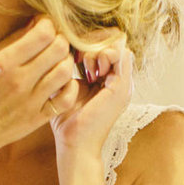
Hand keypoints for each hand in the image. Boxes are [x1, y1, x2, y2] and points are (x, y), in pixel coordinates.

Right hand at [0, 14, 79, 156]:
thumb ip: (10, 42)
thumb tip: (36, 22)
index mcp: (3, 63)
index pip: (42, 34)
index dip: (48, 24)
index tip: (44, 27)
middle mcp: (18, 81)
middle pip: (58, 49)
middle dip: (60, 40)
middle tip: (54, 43)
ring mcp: (30, 101)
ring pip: (65, 71)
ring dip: (66, 62)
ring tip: (58, 62)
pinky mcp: (38, 118)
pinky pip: (66, 99)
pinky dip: (70, 88)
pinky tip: (62, 83)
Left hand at [50, 25, 133, 154]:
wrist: (75, 145)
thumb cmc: (67, 120)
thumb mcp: (67, 86)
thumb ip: (68, 67)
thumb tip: (60, 44)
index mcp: (108, 80)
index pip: (107, 44)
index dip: (90, 42)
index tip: (73, 55)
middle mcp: (118, 80)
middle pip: (114, 40)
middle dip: (94, 42)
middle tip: (79, 59)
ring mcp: (123, 83)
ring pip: (118, 43)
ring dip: (99, 49)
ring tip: (85, 67)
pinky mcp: (122, 87)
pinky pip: (121, 54)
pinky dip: (104, 55)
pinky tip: (90, 71)